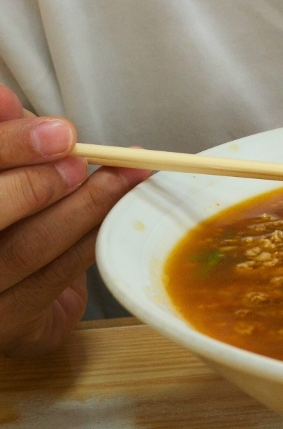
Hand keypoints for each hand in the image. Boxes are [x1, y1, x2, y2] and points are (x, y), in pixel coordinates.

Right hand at [0, 85, 150, 355]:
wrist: (11, 291)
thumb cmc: (10, 209)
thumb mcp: (5, 166)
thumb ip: (4, 137)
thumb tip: (5, 101)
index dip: (7, 147)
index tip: (54, 130)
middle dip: (37, 183)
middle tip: (79, 155)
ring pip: (25, 250)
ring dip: (83, 208)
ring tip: (125, 175)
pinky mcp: (9, 327)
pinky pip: (55, 278)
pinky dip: (91, 238)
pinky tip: (119, 211)